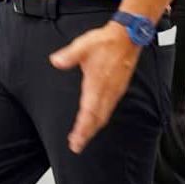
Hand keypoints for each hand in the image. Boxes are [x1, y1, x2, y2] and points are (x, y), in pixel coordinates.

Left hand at [49, 21, 141, 153]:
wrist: (128, 37)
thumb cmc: (106, 42)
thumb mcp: (83, 45)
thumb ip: (69, 55)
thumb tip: (56, 61)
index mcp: (98, 84)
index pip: (89, 112)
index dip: (82, 128)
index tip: (76, 140)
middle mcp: (108, 91)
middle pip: (97, 119)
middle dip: (87, 134)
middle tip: (77, 146)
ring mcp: (114, 91)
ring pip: (104, 116)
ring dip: (94, 128)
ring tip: (84, 137)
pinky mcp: (118, 89)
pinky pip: (109, 109)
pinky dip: (101, 119)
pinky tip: (96, 121)